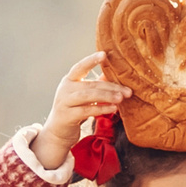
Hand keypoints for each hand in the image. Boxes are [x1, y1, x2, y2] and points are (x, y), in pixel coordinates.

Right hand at [36, 52, 130, 169]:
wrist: (57, 132)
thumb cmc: (74, 110)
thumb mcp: (83, 96)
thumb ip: (94, 86)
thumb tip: (111, 75)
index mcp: (69, 80)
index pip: (80, 67)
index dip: (91, 60)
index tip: (104, 54)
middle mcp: (65, 89)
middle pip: (91, 85)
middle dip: (111, 87)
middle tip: (128, 91)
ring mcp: (64, 102)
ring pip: (88, 96)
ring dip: (107, 96)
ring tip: (121, 98)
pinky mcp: (67, 116)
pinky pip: (86, 110)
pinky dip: (101, 109)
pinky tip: (113, 109)